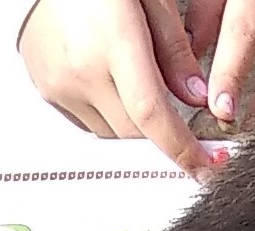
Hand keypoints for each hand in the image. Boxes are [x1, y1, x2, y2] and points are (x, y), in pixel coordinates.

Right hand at [18, 0, 222, 172]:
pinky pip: (89, 122)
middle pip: (134, 132)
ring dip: (134, 123)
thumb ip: (175, 50)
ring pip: (112, 133)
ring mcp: (60, 83)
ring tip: (134, 80)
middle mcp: (81, 68)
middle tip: (185, 128)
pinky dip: (109, 115)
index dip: (181, 148)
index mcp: (112, 40)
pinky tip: (110, 81)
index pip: (150, 113)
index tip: (206, 167)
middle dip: (163, 135)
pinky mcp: (48, 90)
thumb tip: (197, 98)